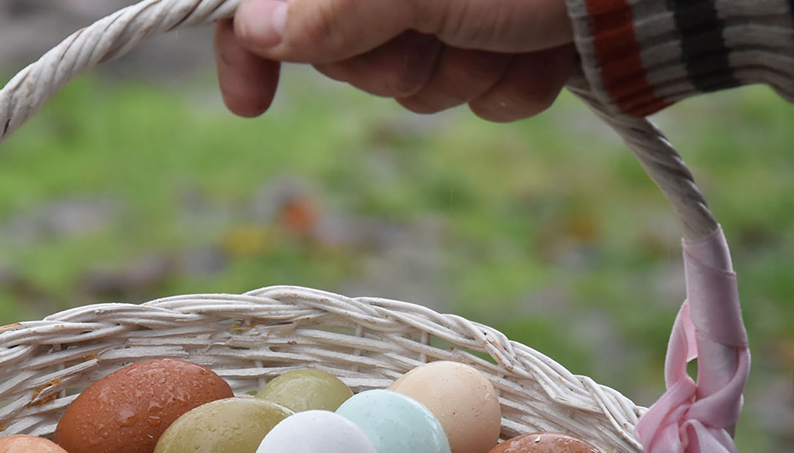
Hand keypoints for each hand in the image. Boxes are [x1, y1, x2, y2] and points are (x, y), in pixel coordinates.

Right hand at [213, 0, 574, 120]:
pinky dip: (511, 85)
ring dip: (462, 76)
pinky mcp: (509, 33)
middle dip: (398, 61)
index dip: (251, 43)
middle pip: (344, 48)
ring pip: (416, 81)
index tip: (250, 102)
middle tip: (440, 36)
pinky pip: (478, 93)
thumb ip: (334, 6)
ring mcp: (459, 1)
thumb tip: (259, 28)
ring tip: (508, 36)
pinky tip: (543, 51)